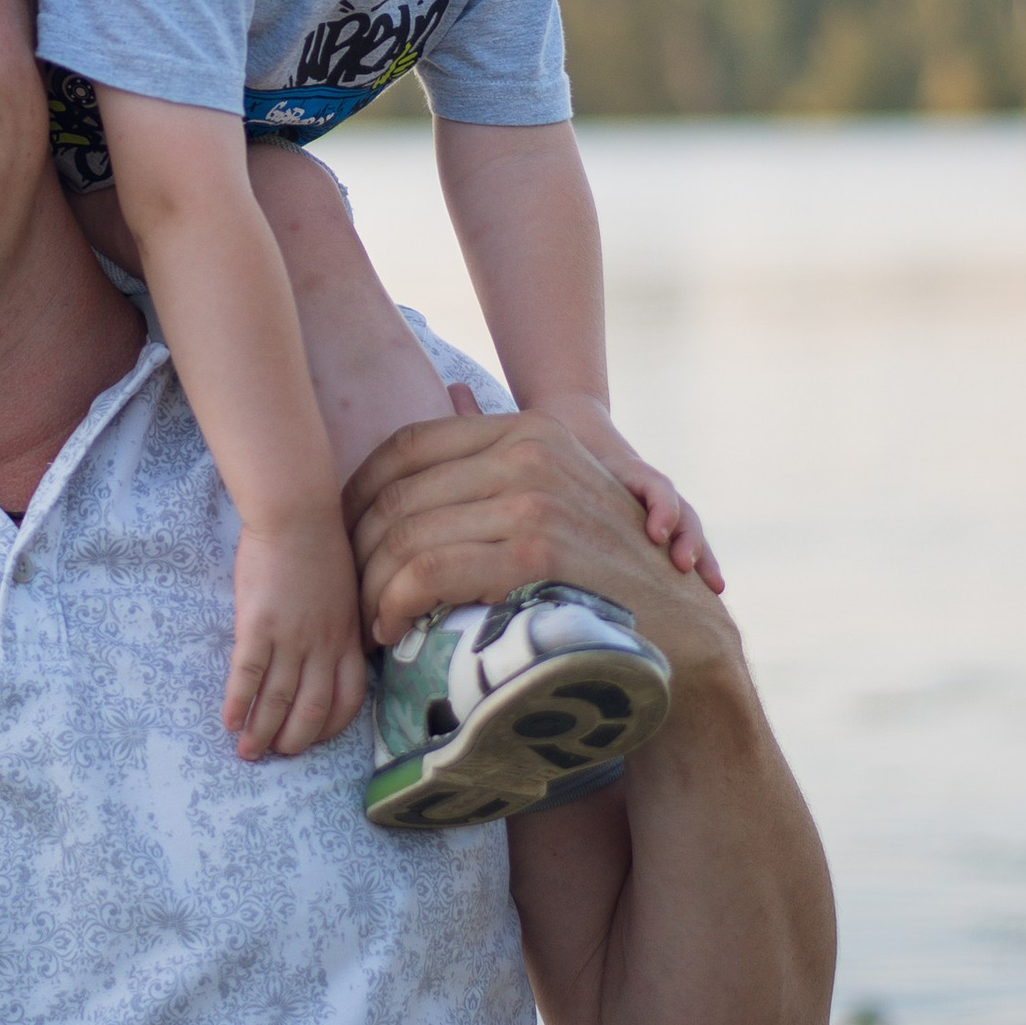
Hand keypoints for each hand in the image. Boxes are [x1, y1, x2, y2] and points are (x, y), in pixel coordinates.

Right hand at [225, 515, 369, 760]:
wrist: (296, 515)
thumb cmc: (320, 542)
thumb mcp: (346, 589)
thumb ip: (342, 623)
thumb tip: (340, 647)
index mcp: (347, 636)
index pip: (349, 697)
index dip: (331, 726)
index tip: (314, 738)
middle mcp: (323, 645)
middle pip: (313, 709)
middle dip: (295, 740)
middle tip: (277, 755)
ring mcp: (291, 637)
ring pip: (279, 700)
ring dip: (262, 731)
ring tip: (247, 752)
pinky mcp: (258, 626)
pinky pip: (248, 675)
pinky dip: (239, 703)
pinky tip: (227, 720)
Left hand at [348, 399, 741, 682]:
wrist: (683, 634)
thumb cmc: (612, 571)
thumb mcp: (564, 488)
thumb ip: (504, 443)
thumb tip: (453, 390)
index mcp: (531, 431)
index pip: (410, 445)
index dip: (358, 493)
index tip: (343, 540)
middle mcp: (531, 452)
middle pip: (399, 493)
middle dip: (357, 550)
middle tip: (348, 595)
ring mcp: (534, 500)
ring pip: (405, 536)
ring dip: (371, 589)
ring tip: (368, 623)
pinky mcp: (535, 554)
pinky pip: (427, 572)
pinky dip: (393, 605)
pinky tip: (390, 631)